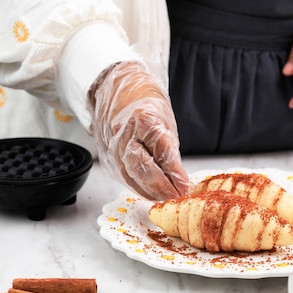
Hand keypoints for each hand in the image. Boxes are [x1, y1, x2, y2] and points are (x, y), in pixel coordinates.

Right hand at [90, 61, 191, 199]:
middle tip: (177, 196)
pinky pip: (124, 177)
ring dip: (151, 191)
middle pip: (142, 167)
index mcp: (143, 119)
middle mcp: (124, 133)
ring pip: (131, 176)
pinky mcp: (107, 158)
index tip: (186, 186)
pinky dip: (139, 188)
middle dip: (162, 186)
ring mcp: (112, 146)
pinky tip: (152, 193)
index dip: (175, 173)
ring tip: (168, 198)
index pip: (162, 151)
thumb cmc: (147, 107)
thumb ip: (170, 153)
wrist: (119, 94)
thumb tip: (180, 181)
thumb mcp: (166, 124)